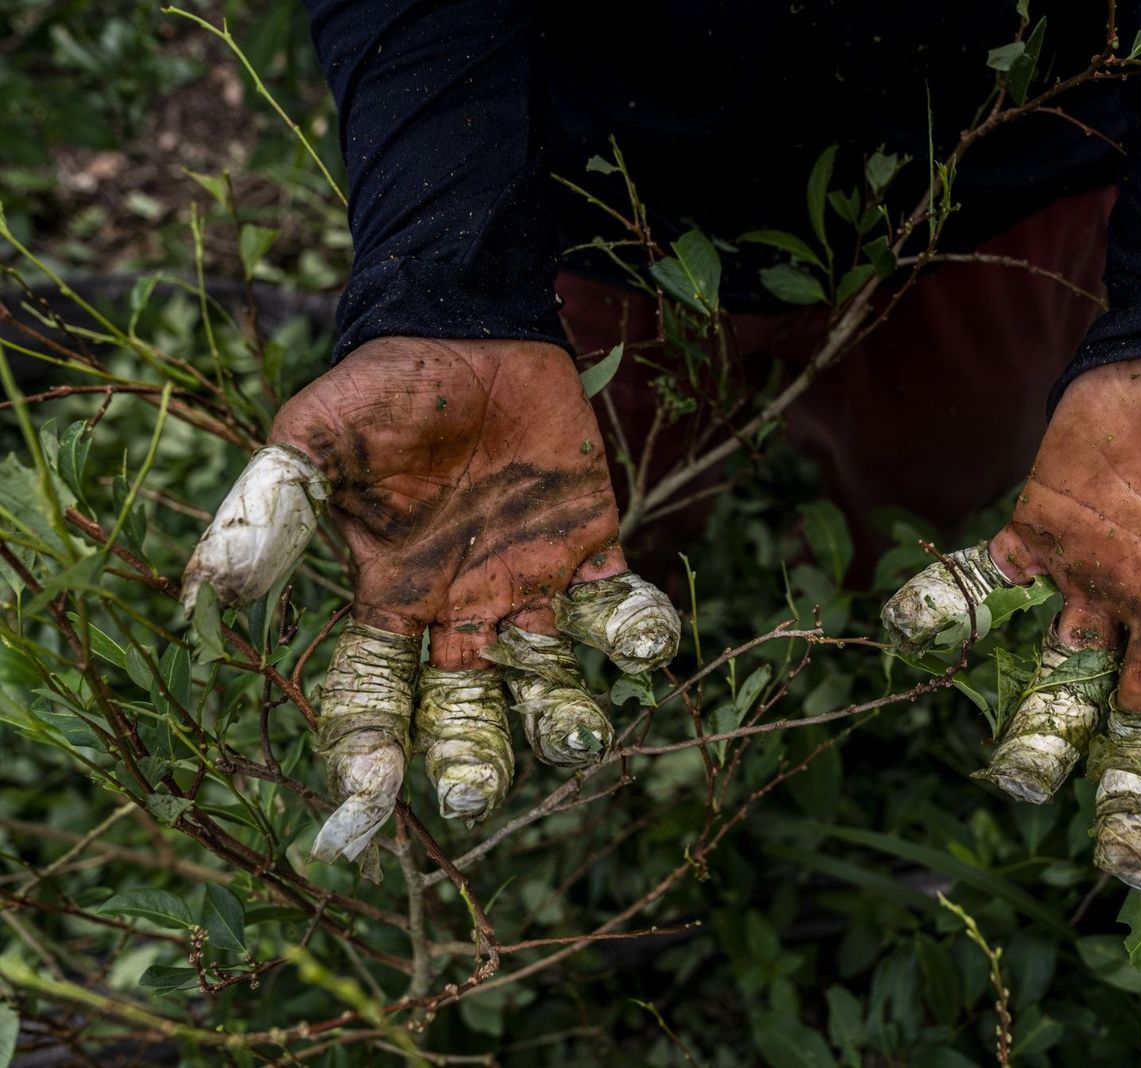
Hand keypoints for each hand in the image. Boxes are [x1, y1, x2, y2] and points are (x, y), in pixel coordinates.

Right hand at [183, 338, 678, 866]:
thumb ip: (268, 517)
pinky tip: (646, 642)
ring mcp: (528, 584)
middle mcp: (461, 611)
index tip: (368, 798)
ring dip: (565, 713)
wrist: (466, 331)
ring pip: (548, 677)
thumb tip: (200, 600)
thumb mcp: (313, 445)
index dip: (367, 748)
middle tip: (475, 794)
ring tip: (576, 735)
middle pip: (465, 712)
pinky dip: (635, 629)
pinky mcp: (588, 547)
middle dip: (470, 756)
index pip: (373, 696)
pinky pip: (616, 606)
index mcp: (390, 600)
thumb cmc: (381, 392)